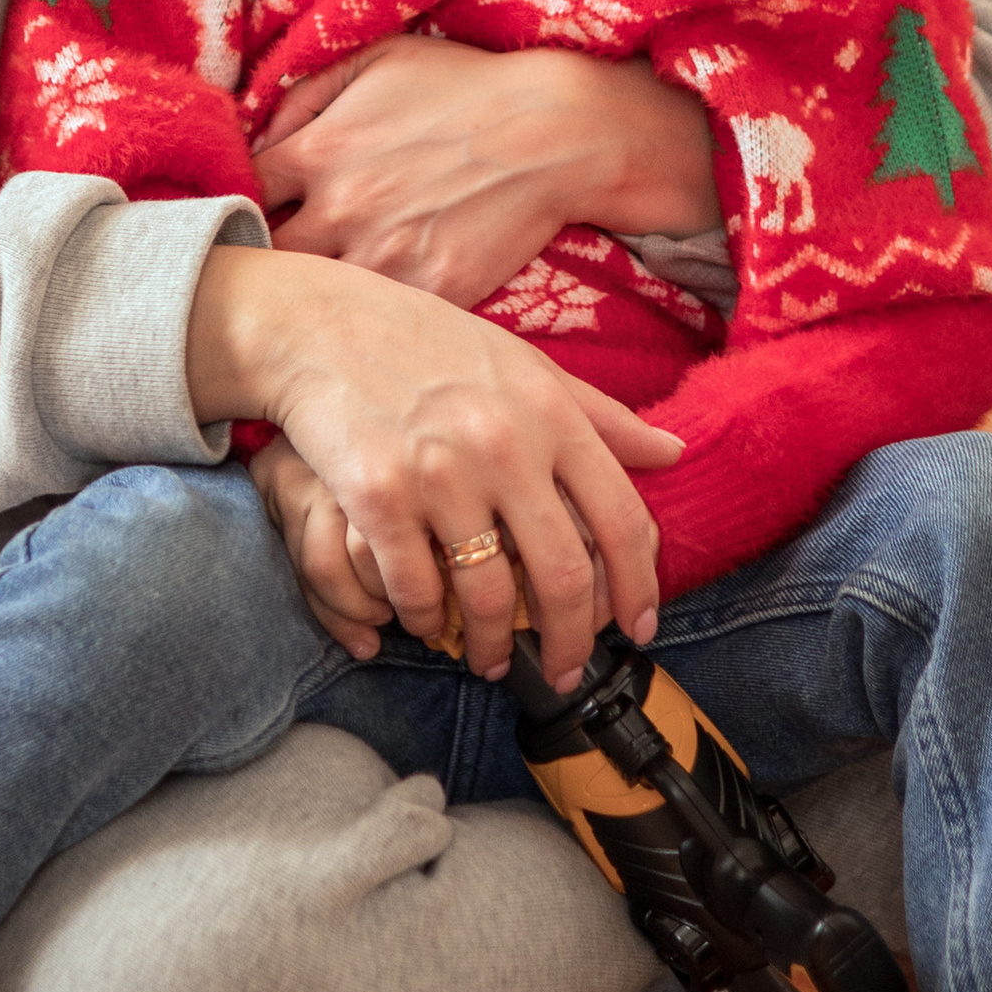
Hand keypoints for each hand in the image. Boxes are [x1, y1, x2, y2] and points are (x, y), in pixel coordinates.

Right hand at [191, 243, 679, 684]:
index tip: (638, 627)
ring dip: (493, 646)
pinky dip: (424, 619)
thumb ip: (599, 415)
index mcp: (551, 411)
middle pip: (564, 575)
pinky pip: (414, 588)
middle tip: (567, 670)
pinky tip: (426, 623)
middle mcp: (504, 442)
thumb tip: (673, 453)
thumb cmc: (427, 342)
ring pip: (487, 595)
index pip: (622, 519)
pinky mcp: (375, 495)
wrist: (318, 322)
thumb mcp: (524, 364)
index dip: (639, 588)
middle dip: (572, 641)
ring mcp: (438, 471)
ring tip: (492, 661)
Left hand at [256, 36, 717, 308]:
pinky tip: (373, 316)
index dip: (244, 210)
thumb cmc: (465, 88)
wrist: (557, 131)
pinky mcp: (432, 294)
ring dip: (316, 299)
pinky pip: (380, 322)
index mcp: (318, 151)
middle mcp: (342, 210)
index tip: (261, 218)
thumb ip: (305, 94)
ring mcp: (386, 258)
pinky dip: (371, 321)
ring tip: (320, 302)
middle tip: (278, 270)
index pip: (241, 197)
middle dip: (266, 265)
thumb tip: (258, 134)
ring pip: (318, 301)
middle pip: (267, 262)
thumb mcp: (377, 60)